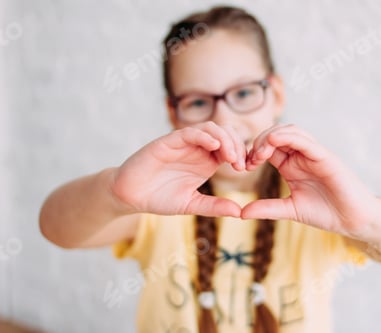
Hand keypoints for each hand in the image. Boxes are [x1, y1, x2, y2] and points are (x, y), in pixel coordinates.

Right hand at [110, 122, 245, 216]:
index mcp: (206, 160)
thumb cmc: (159, 198)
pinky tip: (214, 146)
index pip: (231, 147)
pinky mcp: (168, 141)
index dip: (241, 154)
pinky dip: (204, 136)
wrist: (131, 196)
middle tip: (240, 164)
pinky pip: (190, 132)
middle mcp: (197, 148)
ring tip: (231, 157)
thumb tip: (239, 212)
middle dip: (237, 145)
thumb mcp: (191, 204)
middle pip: (225, 134)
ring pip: (211, 128)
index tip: (246, 168)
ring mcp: (183, 143)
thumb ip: (214, 206)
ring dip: (225, 139)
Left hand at [242, 124, 379, 236]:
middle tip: (249, 160)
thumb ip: (267, 209)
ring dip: (270, 137)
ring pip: (290, 131)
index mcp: (291, 165)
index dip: (252, 151)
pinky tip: (274, 143)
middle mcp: (301, 155)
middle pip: (276, 134)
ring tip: (259, 154)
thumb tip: (241, 213)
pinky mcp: (326, 157)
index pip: (268, 147)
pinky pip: (305, 140)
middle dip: (258, 142)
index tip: (242, 166)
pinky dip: (288, 137)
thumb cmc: (325, 213)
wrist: (353, 221)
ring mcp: (314, 154)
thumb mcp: (289, 210)